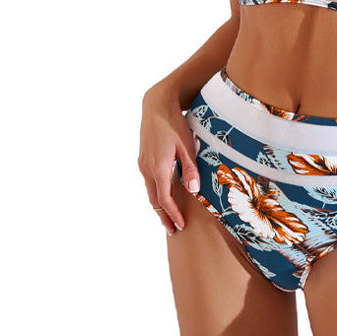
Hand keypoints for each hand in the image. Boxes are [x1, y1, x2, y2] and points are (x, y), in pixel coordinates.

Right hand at [137, 83, 199, 234]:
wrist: (156, 105)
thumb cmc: (174, 123)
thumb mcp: (187, 145)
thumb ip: (190, 169)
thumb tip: (193, 191)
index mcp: (159, 168)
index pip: (165, 200)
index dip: (173, 214)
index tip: (181, 226)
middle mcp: (147, 169)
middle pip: (154, 200)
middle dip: (164, 216)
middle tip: (172, 230)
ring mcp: (143, 164)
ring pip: (149, 191)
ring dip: (158, 206)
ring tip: (168, 217)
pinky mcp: (143, 158)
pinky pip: (148, 182)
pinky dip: (155, 193)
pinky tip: (162, 195)